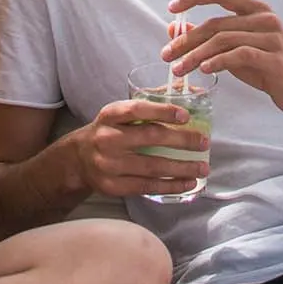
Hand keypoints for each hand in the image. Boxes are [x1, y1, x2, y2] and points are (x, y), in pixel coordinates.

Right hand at [68, 99, 209, 197]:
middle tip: (204, 142)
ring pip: (152, 166)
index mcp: (110, 116)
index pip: (137, 110)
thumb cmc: (107, 132)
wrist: (78, 159)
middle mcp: (107, 139)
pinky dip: (171, 185)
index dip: (162, 111)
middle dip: (182, 140)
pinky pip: (147, 186)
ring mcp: (109, 165)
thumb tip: (184, 97)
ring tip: (202, 167)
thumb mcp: (117, 115)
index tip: (186, 115)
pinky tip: (187, 183)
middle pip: (150, 138)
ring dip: (182, 167)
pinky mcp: (113, 186)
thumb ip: (145, 108)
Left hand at [163, 0, 282, 116]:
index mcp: (256, 10)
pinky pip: (240, 55)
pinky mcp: (276, 59)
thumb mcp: (235, 50)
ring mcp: (273, 38)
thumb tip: (175, 29)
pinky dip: (218, 61)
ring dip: (196, 55)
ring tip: (178, 69)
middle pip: (216, 23)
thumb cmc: (268, 68)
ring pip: (224, 40)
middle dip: (186, 40)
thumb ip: (210, 38)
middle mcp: (265, 19)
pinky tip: (204, 69)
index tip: (171, 7)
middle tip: (166, 54)